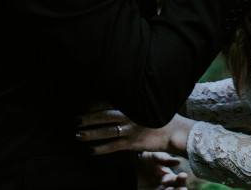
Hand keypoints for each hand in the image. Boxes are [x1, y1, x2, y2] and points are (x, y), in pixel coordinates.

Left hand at [76, 108, 194, 155]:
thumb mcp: (148, 103)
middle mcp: (129, 115)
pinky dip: (101, 148)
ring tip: (77, 135)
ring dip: (90, 133)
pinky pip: (113, 146)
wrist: (175, 131)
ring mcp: (131, 129)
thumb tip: (119, 99)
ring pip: (106, 131)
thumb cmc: (161, 116)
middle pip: (104, 115)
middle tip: (75, 120)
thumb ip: (134, 101)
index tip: (84, 106)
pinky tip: (91, 150)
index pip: (109, 101)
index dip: (95, 104)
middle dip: (88, 118)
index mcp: (132, 103)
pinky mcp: (133, 143)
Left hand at [136, 151, 186, 188]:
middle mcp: (165, 187)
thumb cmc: (146, 160)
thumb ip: (166, 159)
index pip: (178, 180)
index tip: (183, 175)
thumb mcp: (155, 157)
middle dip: (179, 189)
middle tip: (183, 188)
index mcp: (168, 178)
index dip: (181, 179)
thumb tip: (178, 161)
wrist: (131, 166)